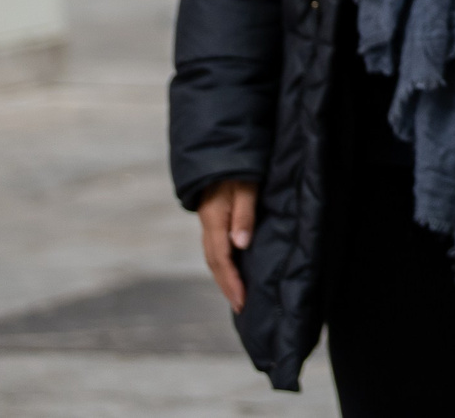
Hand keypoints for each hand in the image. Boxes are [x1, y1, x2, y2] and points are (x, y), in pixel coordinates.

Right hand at [197, 179, 256, 312]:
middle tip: (240, 306)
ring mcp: (210, 221)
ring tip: (237, 295)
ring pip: (214, 255)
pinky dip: (225, 262)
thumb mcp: (246, 187)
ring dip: (225, 276)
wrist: (220, 148)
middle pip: (215, 262)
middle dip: (227, 285)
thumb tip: (241, 245)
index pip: (222, 259)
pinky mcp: (215, 217)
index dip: (232, 282)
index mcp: (214, 220)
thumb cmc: (237, 166)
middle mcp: (209, 224)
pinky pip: (217, 246)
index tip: (242, 301)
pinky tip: (234, 268)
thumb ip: (244, 215)